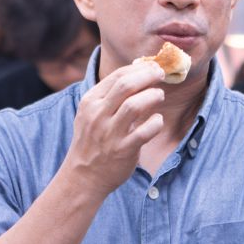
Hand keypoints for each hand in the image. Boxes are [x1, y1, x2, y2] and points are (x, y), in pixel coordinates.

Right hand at [61, 60, 166, 194]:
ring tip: (159, 95)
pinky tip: (157, 120)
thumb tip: (139, 73)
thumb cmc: (93, 141)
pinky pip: (144, 132)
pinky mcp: (122, 150)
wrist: (83, 176)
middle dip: (148, 76)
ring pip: (134, 105)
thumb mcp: (91, 114)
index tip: (152, 67)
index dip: (139, 68)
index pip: (117, 76)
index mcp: (90, 102)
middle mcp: (98, 115)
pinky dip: (156, 123)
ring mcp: (110, 133)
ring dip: (152, 96)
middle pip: (126, 86)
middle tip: (160, 74)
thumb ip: (110, 96)